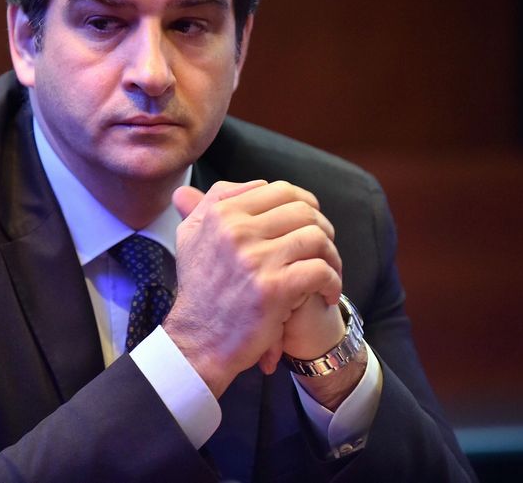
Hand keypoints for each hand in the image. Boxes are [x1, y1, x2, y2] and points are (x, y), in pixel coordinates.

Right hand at [164, 180, 342, 396]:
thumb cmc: (199, 289)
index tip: (309, 223)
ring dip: (331, 255)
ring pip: (316, 237)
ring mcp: (256, 259)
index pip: (280, 190)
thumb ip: (209, 203)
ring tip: (329, 271)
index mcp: (221, 213)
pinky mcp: (274, 289)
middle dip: (322, 228)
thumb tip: (241, 183)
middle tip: (323, 249)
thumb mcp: (190, 236)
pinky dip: (332, 281)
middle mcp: (236, 230)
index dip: (304, 204)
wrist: (197, 340)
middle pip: (303, 211)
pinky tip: (328, 293)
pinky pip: (320, 270)